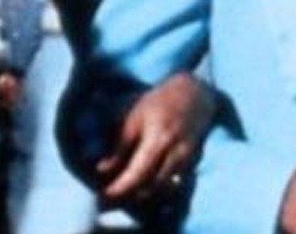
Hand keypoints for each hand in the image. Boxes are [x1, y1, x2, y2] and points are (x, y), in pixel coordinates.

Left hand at [96, 71, 217, 203]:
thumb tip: (102, 170)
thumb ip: (120, 144)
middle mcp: (175, 152)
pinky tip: (144, 187)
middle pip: (151, 186)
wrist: (194, 94)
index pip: (138, 173)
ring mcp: (187, 159)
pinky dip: (159, 189)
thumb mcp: (134, 116)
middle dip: (129, 196)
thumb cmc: (157, 103)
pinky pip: (174, 184)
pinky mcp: (193, 163)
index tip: (104, 195)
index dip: (120, 188)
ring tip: (124, 194)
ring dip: (143, 194)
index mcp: (158, 138)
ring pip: (163, 188)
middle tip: (108, 200)